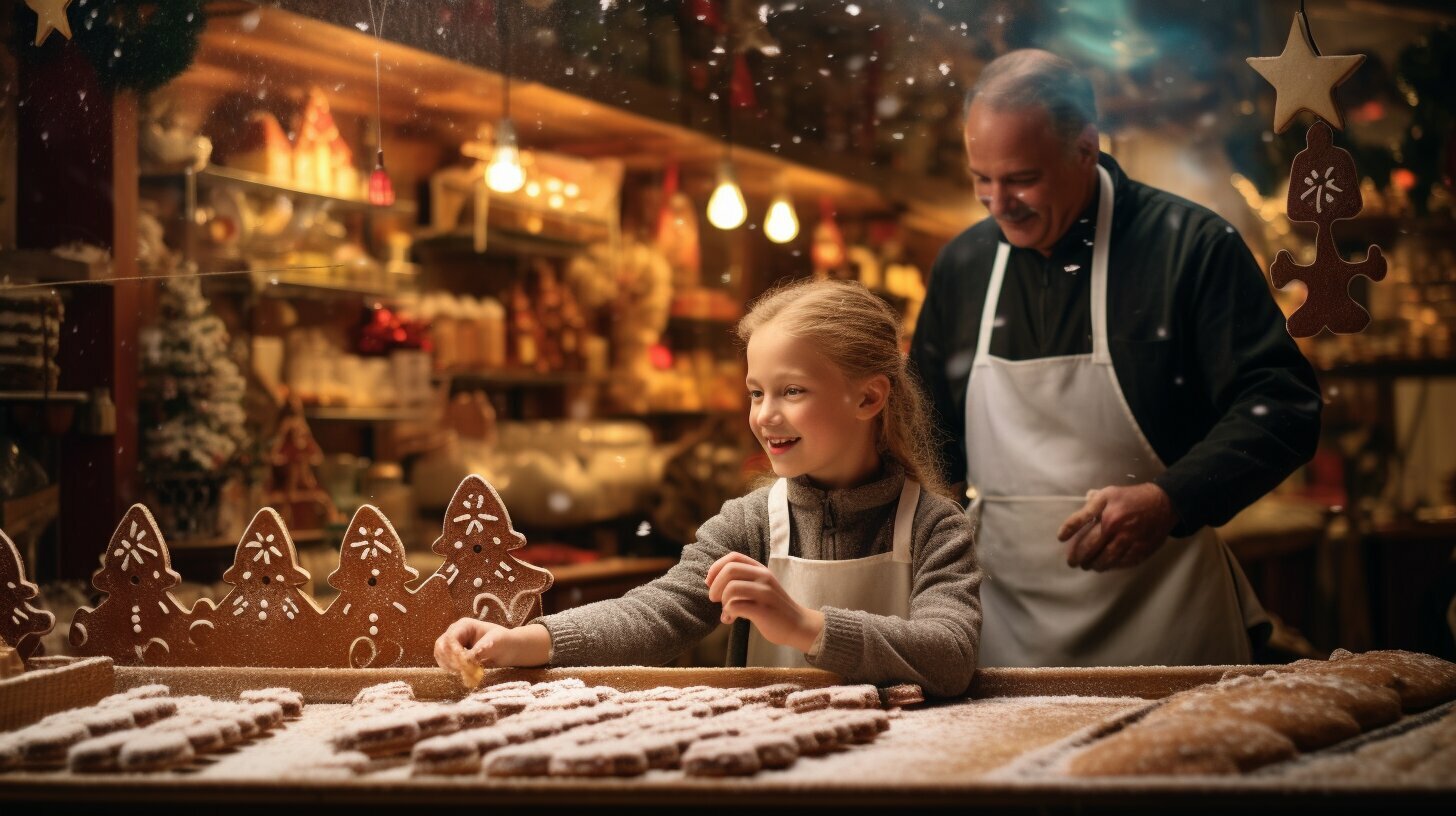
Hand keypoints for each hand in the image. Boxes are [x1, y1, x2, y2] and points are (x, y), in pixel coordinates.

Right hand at [433, 617, 550, 669]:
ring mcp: (452, 643)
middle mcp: (455, 632)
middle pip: (441, 645)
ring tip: (463, 672)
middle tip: (461, 671)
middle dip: (449, 660)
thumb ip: (481, 649)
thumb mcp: (496, 642)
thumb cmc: (504, 641)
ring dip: (448, 665)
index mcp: (464, 625)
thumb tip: (467, 659)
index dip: (454, 652)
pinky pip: (444, 661)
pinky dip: (450, 668)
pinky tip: (461, 673)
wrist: (508, 648)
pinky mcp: (452, 654)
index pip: (450, 638)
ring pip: (439, 654)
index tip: (463, 664)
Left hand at [706, 552, 824, 653]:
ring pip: (731, 588)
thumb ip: (743, 581)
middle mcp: (763, 577)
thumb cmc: (773, 608)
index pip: (733, 557)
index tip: (710, 582)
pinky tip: (730, 619)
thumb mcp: (761, 587)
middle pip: (729, 570)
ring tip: (726, 611)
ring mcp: (764, 593)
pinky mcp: (763, 609)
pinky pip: (736, 606)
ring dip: (723, 601)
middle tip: (714, 599)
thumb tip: (712, 582)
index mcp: (761, 569)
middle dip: (715, 585)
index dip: (716, 568)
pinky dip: (728, 613)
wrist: (799, 625)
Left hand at [1058, 483, 1178, 571]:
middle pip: (1090, 548)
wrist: (1164, 503)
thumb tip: (1079, 514)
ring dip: (1093, 565)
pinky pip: (1122, 564)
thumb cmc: (1133, 498)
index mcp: (1107, 512)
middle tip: (1072, 562)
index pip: (1079, 523)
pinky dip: (1111, 566)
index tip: (1060, 538)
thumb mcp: (1110, 493)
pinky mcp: (1140, 551)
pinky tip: (1106, 566)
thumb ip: (1092, 503)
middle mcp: (1116, 528)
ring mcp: (1129, 541)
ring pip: (1105, 560)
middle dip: (1078, 557)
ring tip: (1088, 565)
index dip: (1067, 531)